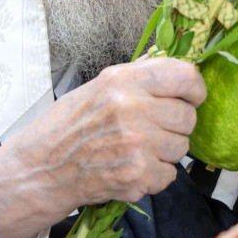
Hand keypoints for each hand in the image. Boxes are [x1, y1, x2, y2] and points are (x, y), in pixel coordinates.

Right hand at [0, 58, 204, 237]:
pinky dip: (154, 176)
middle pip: (188, 117)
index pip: (185, 76)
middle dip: (175, 126)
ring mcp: (137, 144)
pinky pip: (169, 175)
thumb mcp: (98, 86)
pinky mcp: (137, 175)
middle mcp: (132, 109)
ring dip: (164, 152)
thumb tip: (169, 61)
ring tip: (135, 150)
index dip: (194, 89)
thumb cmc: (68, 126)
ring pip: (181, 148)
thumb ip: (137, 75)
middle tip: (150, 130)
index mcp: (123, 81)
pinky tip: (130, 168)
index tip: (190, 98)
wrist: (42, 168)